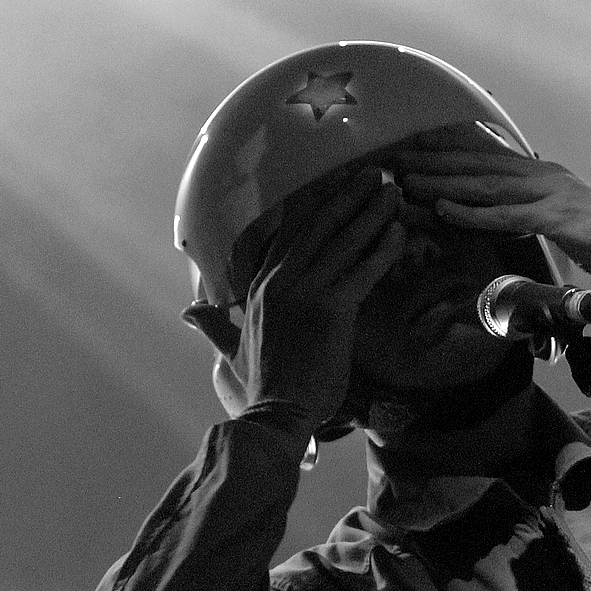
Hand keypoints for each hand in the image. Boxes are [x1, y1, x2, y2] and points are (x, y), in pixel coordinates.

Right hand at [233, 166, 406, 424]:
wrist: (275, 415)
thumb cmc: (261, 390)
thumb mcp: (231, 352)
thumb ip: (216, 327)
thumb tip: (190, 311)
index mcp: (259, 286)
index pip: (286, 233)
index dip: (313, 206)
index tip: (334, 184)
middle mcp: (279, 281)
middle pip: (318, 226)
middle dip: (346, 197)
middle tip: (372, 175)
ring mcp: (304, 292)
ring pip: (344, 241)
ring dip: (371, 213)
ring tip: (392, 192)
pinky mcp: (331, 309)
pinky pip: (363, 270)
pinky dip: (383, 249)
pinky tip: (400, 232)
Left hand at [390, 134, 590, 287]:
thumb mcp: (562, 217)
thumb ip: (532, 211)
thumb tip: (505, 215)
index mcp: (542, 174)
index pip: (488, 157)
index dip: (451, 150)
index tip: (416, 146)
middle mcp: (541, 176)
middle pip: (479, 163)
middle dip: (436, 160)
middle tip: (397, 158)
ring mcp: (548, 194)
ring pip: (485, 184)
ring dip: (444, 182)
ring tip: (409, 181)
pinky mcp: (554, 218)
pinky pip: (505, 214)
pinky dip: (473, 212)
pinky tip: (445, 208)